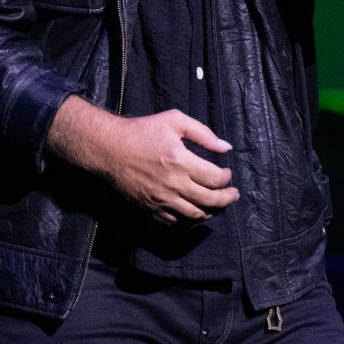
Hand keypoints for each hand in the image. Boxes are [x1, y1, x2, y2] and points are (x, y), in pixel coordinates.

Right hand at [48, 97, 238, 223]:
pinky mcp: (151, 209)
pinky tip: (196, 212)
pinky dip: (190, 220)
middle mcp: (173, 184)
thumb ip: (202, 133)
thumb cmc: (141, 131)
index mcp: (181, 161)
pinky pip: (176, 222)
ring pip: (195, 215)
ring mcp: (161, 200)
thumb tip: (225, 147)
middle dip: (227, 199)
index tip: (228, 174)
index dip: (226, 179)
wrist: (109, 149)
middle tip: (233, 194)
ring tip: (219, 206)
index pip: (214, 179)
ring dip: (212, 212)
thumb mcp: (174, 121)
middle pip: (210, 201)